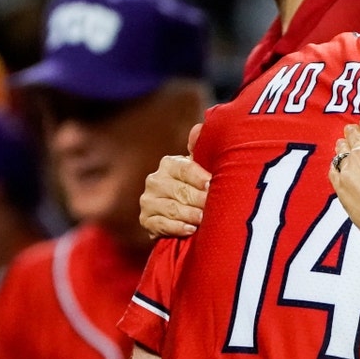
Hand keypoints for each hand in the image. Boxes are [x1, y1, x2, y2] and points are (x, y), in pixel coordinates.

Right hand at [139, 122, 210, 238]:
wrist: (184, 211)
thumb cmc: (197, 185)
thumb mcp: (201, 167)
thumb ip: (200, 149)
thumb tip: (198, 129)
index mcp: (169, 164)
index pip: (184, 168)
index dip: (199, 177)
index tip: (211, 184)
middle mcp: (155, 180)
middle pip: (180, 190)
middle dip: (199, 200)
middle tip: (213, 206)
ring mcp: (148, 201)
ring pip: (171, 208)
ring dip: (190, 215)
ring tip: (204, 219)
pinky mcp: (146, 220)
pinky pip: (160, 224)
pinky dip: (177, 228)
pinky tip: (190, 229)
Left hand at [328, 113, 359, 247]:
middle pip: (353, 136)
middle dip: (353, 131)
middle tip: (352, 129)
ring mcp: (348, 171)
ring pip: (341, 151)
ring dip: (343, 144)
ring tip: (343, 142)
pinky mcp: (341, 187)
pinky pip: (333, 170)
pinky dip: (335, 164)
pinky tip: (337, 164)